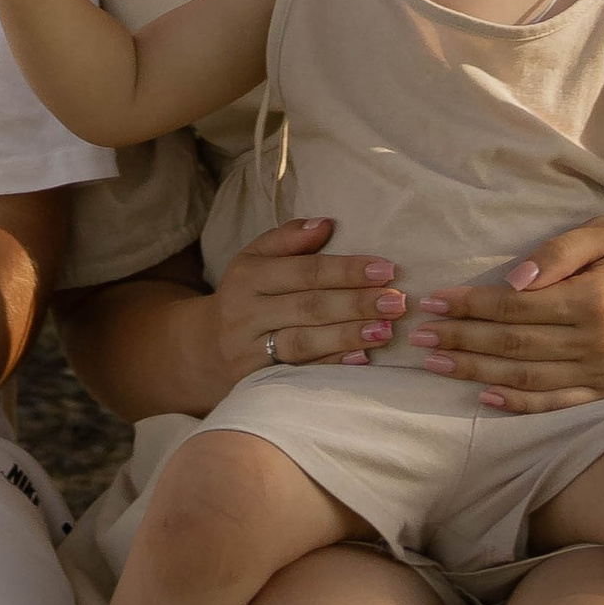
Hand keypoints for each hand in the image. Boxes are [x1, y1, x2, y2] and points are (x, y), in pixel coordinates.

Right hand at [205, 215, 407, 390]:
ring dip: (348, 336)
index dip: (346, 270)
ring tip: (385, 330)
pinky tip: (361, 359)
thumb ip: (289, 239)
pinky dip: (331, 366)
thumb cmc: (248, 294)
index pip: (304, 271)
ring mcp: (248, 349)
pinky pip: (299, 373)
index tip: (385, 270)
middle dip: (355, 303)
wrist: (208, 346)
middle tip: (396, 301)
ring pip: (304, 342)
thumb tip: (325, 224)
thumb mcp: (256, 258)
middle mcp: (245, 312)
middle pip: (308, 306)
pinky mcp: (255, 380)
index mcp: (248, 274)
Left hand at [401, 217, 603, 413]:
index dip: (469, 306)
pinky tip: (483, 396)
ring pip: (528, 380)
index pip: (514, 309)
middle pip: (513, 347)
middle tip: (418, 336)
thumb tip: (509, 282)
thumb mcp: (603, 233)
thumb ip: (556, 255)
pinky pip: (557, 403)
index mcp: (593, 302)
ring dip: (476, 372)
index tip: (433, 301)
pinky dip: (518, 405)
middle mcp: (597, 345)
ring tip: (436, 364)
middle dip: (460, 340)